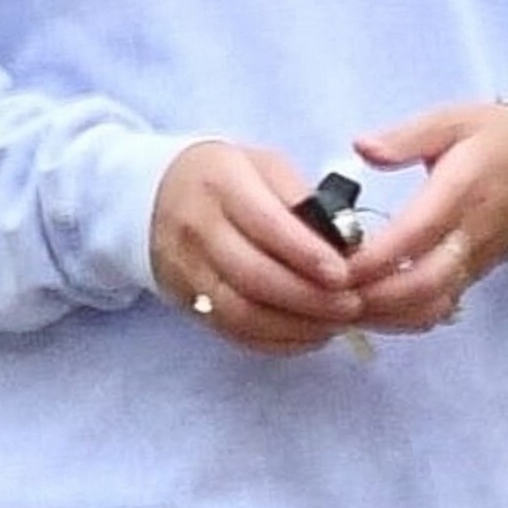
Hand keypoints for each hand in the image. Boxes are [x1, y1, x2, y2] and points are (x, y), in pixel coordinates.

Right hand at [151, 141, 364, 354]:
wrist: (156, 196)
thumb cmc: (225, 178)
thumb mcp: (264, 166)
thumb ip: (302, 199)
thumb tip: (345, 243)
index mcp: (221, 184)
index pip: (266, 225)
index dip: (307, 255)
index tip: (345, 274)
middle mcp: (198, 229)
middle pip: (253, 277)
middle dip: (309, 298)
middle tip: (351, 306)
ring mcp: (187, 270)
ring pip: (242, 314)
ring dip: (295, 326)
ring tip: (335, 324)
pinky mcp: (186, 302)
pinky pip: (232, 333)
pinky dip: (275, 341)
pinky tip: (308, 334)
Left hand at [342, 102, 507, 331]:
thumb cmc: (496, 139)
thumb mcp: (453, 120)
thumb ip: (406, 136)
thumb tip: (362, 147)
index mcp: (462, 189)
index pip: (419, 232)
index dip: (378, 255)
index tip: (336, 263)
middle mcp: (470, 234)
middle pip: (426, 283)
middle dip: (376, 297)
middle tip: (329, 294)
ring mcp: (473, 261)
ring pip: (432, 304)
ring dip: (386, 314)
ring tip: (340, 308)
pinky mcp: (473, 276)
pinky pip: (439, 308)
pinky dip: (404, 318)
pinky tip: (369, 311)